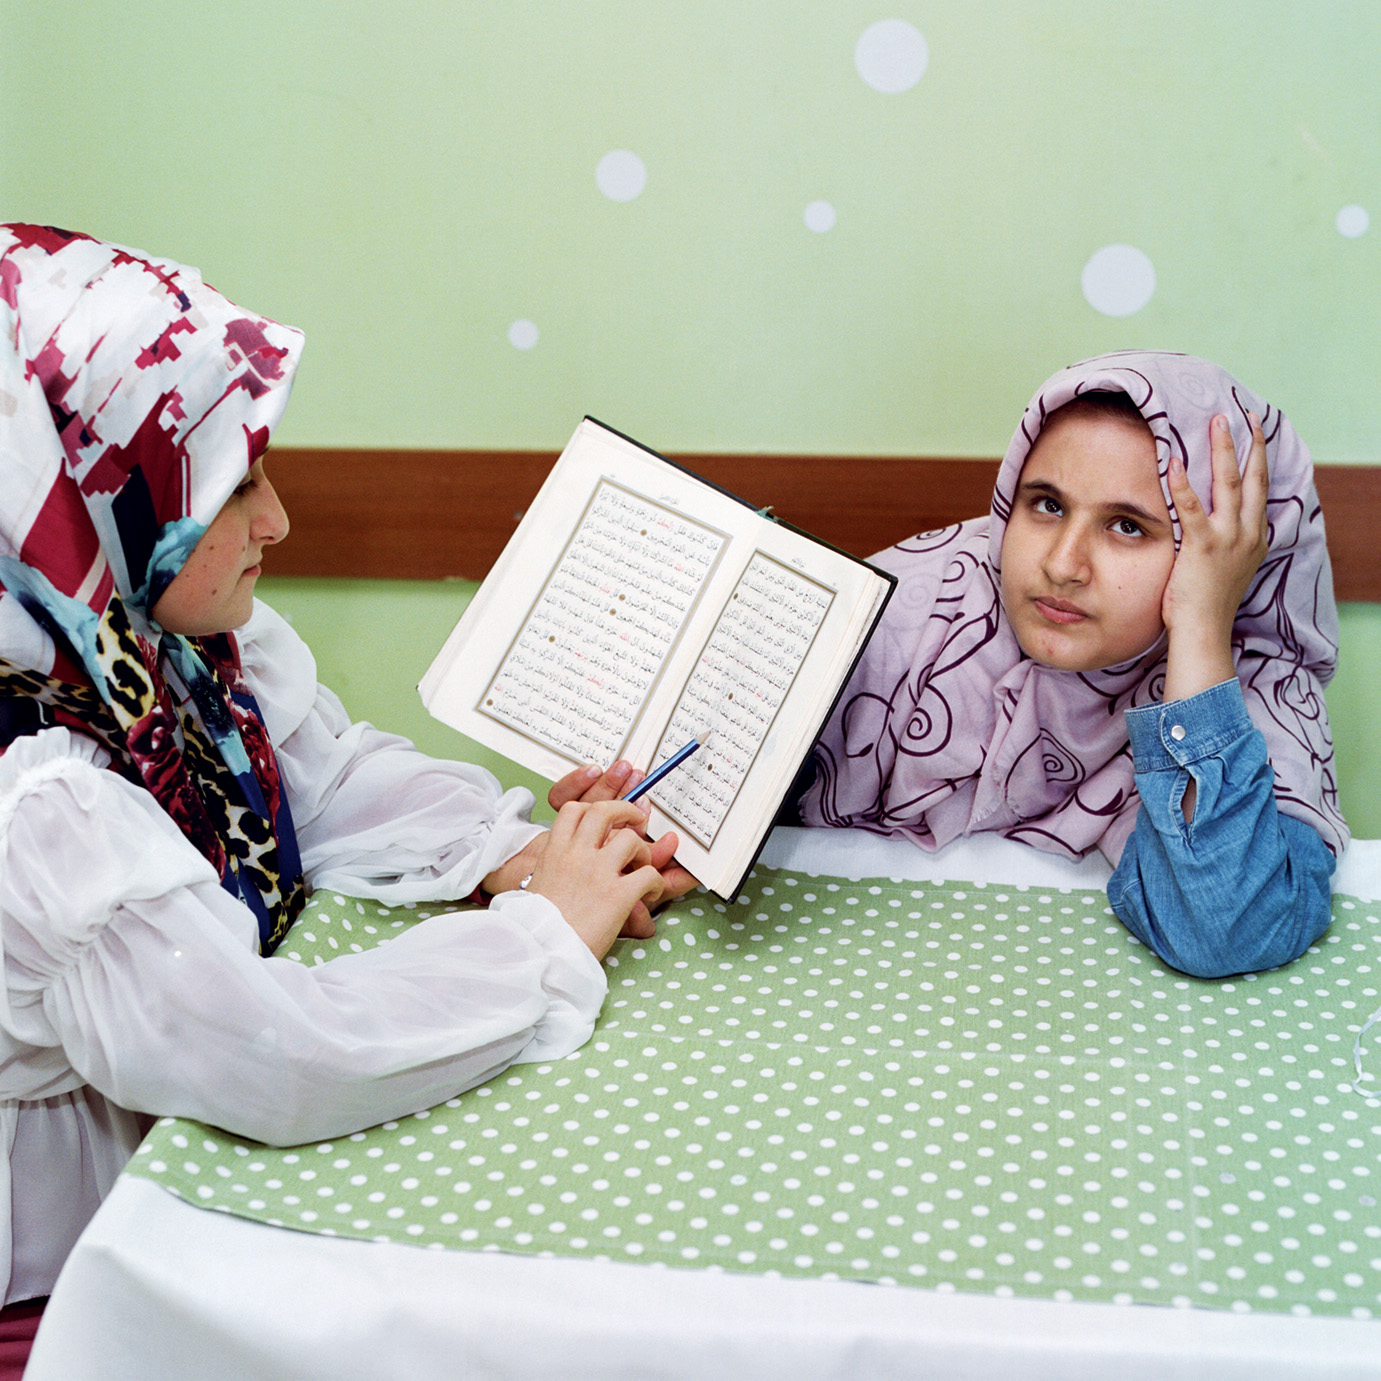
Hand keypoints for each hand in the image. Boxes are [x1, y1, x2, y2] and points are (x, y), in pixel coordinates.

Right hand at [549, 761, 699, 937]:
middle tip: (637, 820)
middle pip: (604, 810)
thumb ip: (555, 870)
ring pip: (630, 839)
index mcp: (554, 852)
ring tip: (643, 867)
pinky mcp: (618, 894)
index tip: (605, 818)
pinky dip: (656, 882)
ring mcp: (598, 872)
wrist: (540, 952)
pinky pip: (649, 874)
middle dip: (626, 810)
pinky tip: (651, 893)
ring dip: (643, 851)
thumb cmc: (536, 928)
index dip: (593, 808)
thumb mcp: (538, 887)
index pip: (573, 810)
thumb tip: (567, 870)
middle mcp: (576, 855)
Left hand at [1161, 412, 1268, 702]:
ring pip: (1228, 483)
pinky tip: (1174, 461)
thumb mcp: (1227, 567)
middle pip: (1252, 477)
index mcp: (1254, 537)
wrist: (1204, 631)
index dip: (1257, 458)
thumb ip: (1225, 543)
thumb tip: (1212, 526)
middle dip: (1248, 443)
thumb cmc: (1207, 603)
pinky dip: (1182, 483)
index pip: (1258, 489)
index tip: (1254, 433)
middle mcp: (1247, 533)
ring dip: (1222, 450)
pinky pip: (1191, 508)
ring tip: (1215, 423)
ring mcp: (1227, 539)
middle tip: (1241, 414)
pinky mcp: (1202, 547)